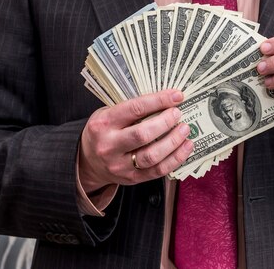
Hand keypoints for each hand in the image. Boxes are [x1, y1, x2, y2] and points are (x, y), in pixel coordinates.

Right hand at [78, 89, 192, 192]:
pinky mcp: (131, 178)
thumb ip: (132, 109)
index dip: (158, 101)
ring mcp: (120, 165)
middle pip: (142, 134)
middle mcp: (109, 145)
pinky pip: (157, 171)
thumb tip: (167, 100)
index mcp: (104, 123)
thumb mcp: (109, 114)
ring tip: (185, 130)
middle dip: (165, 122)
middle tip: (178, 114)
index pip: (134, 109)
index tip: (177, 96)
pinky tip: (186, 147)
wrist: (88, 162)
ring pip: (152, 156)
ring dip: (173, 142)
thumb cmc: (104, 131)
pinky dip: (175, 159)